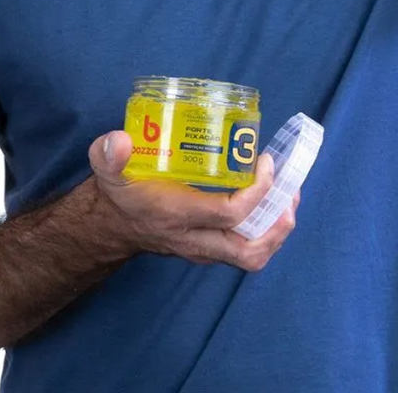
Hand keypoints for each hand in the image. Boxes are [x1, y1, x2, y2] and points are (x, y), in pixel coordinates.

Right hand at [87, 131, 299, 271]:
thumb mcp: (108, 170)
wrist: (112, 226)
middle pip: (247, 250)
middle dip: (277, 225)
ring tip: (288, 197)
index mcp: (177, 216)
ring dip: (276, 230)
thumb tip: (119, 141)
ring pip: (250, 256)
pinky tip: (271, 201)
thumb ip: (109, 154)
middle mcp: (194, 239)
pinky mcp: (209, 247)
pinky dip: (265, 230)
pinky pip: (245, 249)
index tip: (266, 162)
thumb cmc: (118, 193)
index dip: (255, 192)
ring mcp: (203, 248)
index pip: (228, 215)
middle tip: (290, 192)